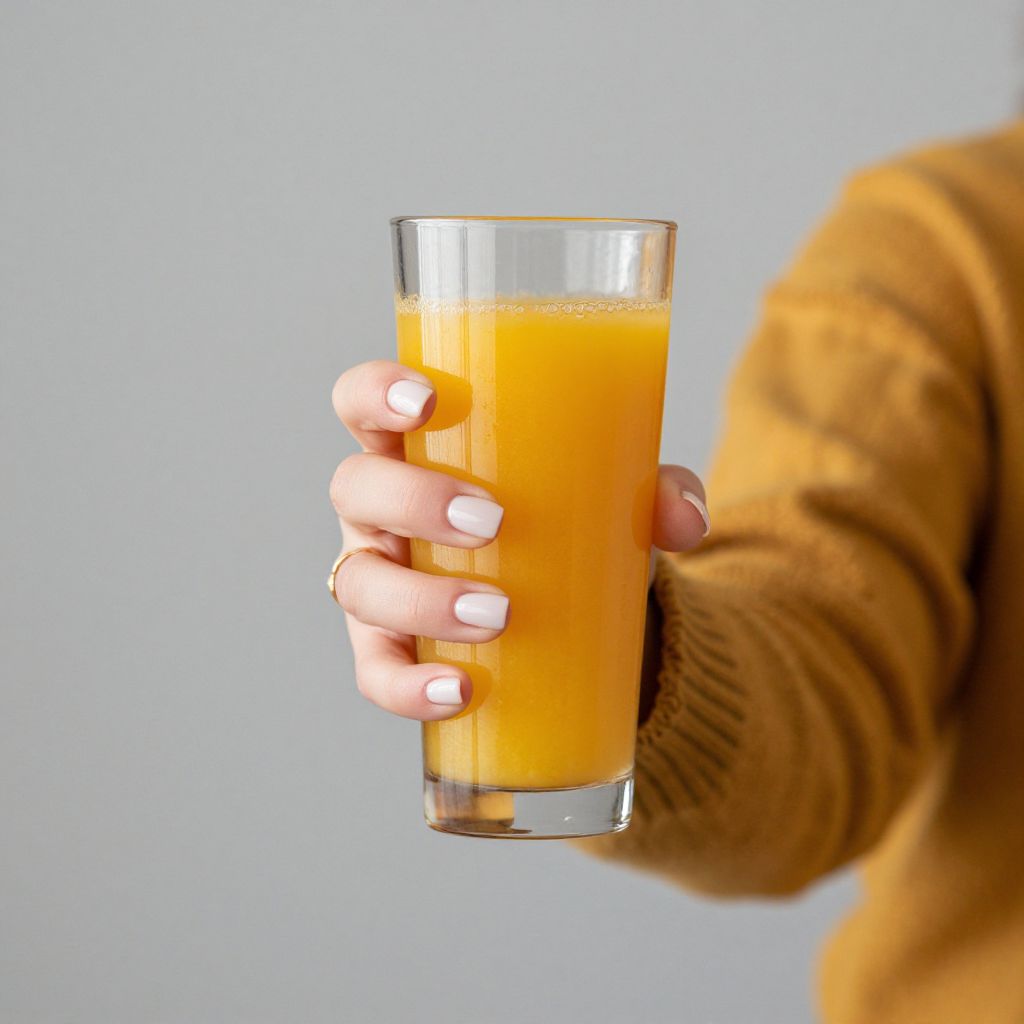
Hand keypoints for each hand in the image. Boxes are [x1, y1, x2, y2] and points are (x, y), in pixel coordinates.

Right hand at [329, 360, 709, 720]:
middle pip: (357, 487)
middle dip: (414, 500)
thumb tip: (684, 516)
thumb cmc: (564, 523)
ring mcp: (379, 579)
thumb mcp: (611, 495)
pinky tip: (460, 691)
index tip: (427, 401)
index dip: (375, 393)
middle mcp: (382, 509)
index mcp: (418, 447)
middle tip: (492, 521)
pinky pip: (378, 672)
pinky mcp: (391, 649)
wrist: (565, 609)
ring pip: (361, 584)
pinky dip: (410, 686)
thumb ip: (656, 491)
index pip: (363, 402)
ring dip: (422, 599)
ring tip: (499, 613)